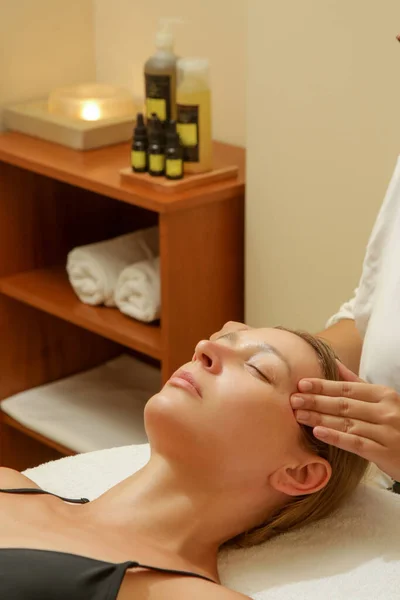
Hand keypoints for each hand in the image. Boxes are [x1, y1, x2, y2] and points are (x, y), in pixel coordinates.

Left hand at [290, 361, 399, 480]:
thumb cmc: (397, 424)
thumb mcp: (383, 400)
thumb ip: (357, 383)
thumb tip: (334, 362)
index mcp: (383, 394)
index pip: (347, 388)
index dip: (323, 386)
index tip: (301, 384)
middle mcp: (385, 411)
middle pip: (343, 405)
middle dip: (316, 401)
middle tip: (293, 399)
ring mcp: (385, 432)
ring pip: (346, 423)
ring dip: (320, 418)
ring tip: (298, 415)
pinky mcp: (384, 452)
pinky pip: (355, 444)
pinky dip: (336, 437)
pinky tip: (318, 433)